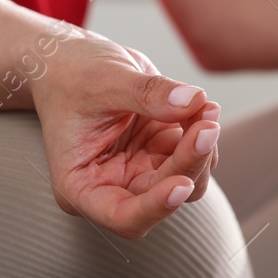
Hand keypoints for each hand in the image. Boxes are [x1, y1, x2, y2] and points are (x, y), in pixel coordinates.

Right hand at [33, 35, 220, 238]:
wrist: (70, 60)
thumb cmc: (71, 75)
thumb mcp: (104, 80)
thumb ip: (148, 94)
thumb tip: (193, 102)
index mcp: (81, 185)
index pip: (122, 216)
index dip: (156, 207)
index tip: (182, 183)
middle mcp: (113, 185)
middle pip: (164, 196)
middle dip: (190, 162)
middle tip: (208, 123)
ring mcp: (140, 169)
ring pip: (188, 179)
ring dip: (203, 147)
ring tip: (205, 107)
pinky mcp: (160, 150)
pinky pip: (195, 155)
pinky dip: (202, 131)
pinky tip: (201, 106)